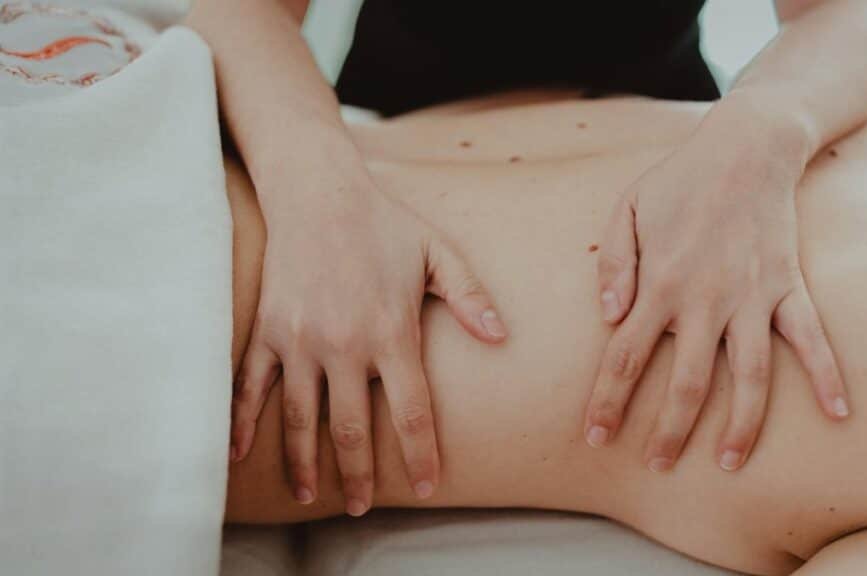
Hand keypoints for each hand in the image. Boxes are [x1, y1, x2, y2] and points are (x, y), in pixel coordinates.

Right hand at [230, 153, 506, 514]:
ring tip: (310, 494)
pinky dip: (244, 423)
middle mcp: (345, 345)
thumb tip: (503, 337)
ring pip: (301, 418)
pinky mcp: (267, 330)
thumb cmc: (385, 224)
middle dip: (358, 476)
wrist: (318, 191)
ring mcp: (300, 340)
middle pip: (353, 429)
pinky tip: (242, 455)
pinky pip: (251, 386)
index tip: (424, 486)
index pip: (412, 412)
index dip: (420, 455)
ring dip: (305, 462)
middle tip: (360, 507)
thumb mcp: (439, 253)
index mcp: (392, 332)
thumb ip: (471, 296)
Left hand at [584, 99, 848, 472]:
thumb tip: (609, 318)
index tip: (595, 437)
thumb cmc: (678, 180)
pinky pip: (810, 337)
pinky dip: (826, 375)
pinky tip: (838, 414)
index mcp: (659, 282)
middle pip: (687, 381)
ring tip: (728, 463)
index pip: (626, 356)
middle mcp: (705, 299)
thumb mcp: (626, 209)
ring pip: (749, 374)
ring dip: (740, 423)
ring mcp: (751, 296)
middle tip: (656, 465)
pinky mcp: (787, 286)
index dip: (608, 400)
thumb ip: (613, 264)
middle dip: (668, 430)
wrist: (746, 146)